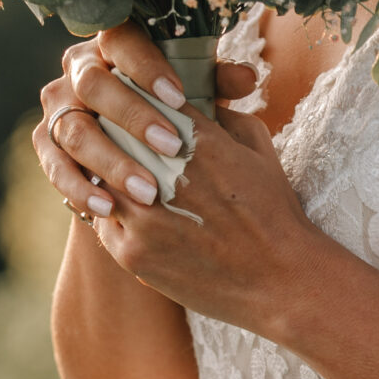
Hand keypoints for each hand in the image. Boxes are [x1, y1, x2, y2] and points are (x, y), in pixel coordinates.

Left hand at [33, 26, 317, 334]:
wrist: (281, 279)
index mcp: (196, 139)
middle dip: (109, 133)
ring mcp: (143, 217)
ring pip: (97, 179)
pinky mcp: (133, 254)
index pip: (142, 99)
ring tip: (108, 169)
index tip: (129, 101)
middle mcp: (164, 174)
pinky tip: (121, 208)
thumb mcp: (257, 146)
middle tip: (106, 130)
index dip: (133, 99)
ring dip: (103, 173)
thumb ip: (221, 116)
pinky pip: (101, 221)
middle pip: (109, 135)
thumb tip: (194, 99)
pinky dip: (108, 212)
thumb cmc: (274, 211)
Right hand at [34, 24, 256, 217]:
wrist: (135, 154)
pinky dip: (80, 189)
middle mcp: (78, 71)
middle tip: (170, 147)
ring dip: (111, 162)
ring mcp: (58, 108)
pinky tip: (108, 207)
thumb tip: (248, 78)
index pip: (122, 41)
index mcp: (113, 46)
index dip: (146, 67)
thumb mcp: (194, 96)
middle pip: (94, 85)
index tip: (178, 97)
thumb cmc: (170, 113)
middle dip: (132, 117)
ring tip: (147, 191)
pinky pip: (56, 167)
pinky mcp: (46, 145)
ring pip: (75, 131)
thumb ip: (215, 83)